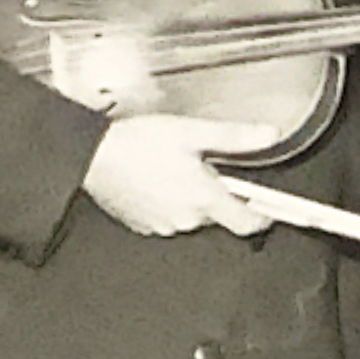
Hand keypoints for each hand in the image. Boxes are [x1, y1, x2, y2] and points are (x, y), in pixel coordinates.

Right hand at [81, 114, 276, 236]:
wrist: (91, 154)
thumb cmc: (137, 142)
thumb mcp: (192, 132)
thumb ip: (234, 137)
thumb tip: (268, 135)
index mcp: (204, 199)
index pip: (249, 223)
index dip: (263, 216)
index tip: (268, 207)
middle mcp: (186, 219)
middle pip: (218, 216)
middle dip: (217, 194)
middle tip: (203, 167)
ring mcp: (162, 226)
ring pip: (191, 216)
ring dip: (191, 198)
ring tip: (174, 170)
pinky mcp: (142, 226)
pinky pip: (167, 218)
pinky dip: (168, 203)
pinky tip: (156, 181)